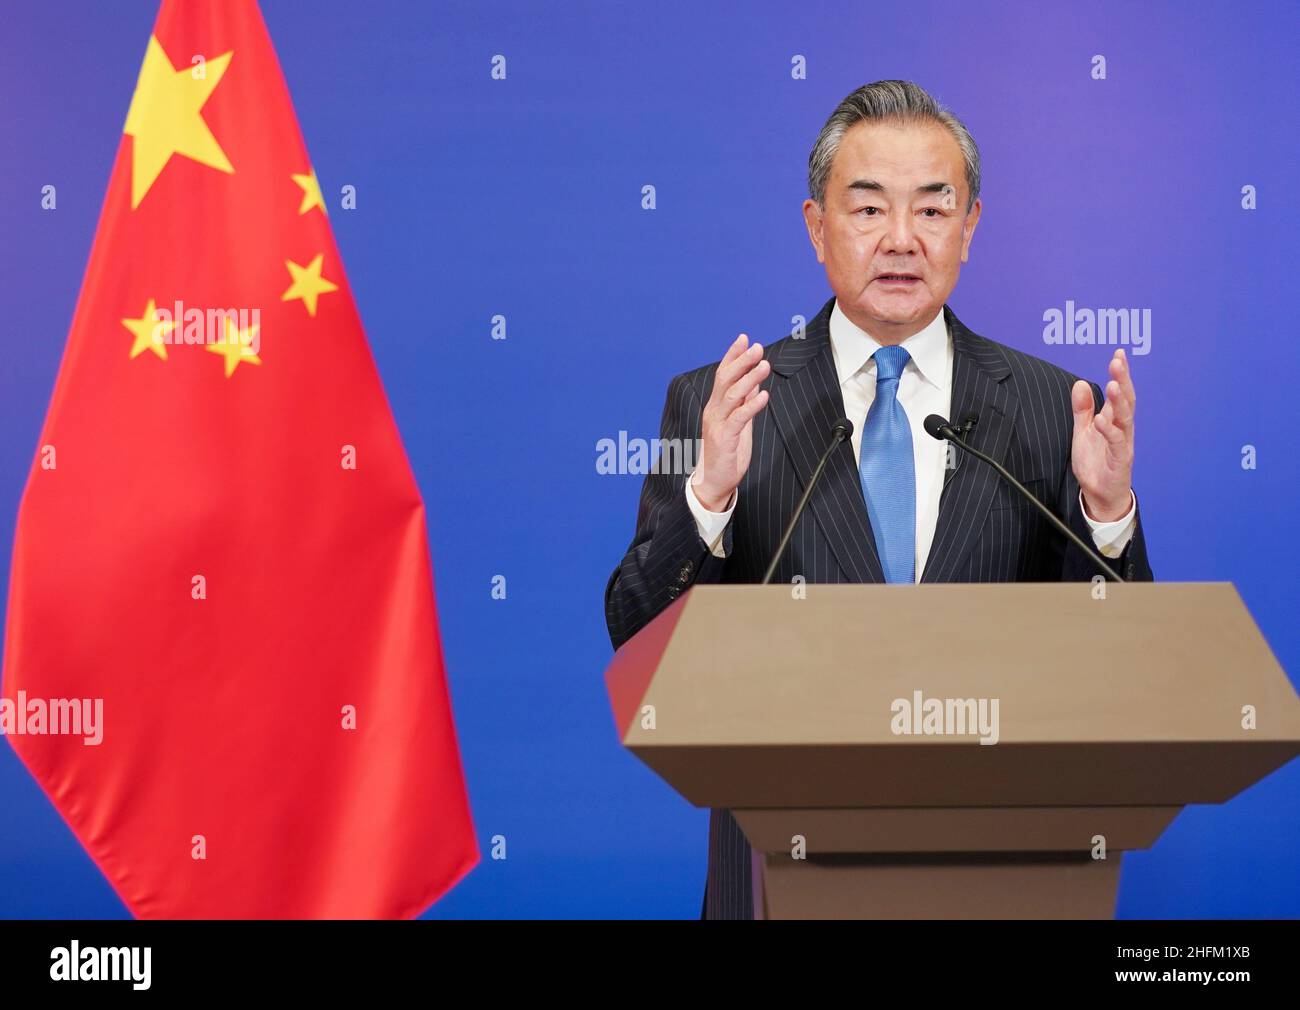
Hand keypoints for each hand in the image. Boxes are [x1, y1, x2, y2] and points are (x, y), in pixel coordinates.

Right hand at [692, 333, 770, 510]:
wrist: (714, 481)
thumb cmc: (727, 452)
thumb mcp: (739, 422)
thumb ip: (744, 402)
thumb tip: (754, 381)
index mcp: (716, 405)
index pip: (722, 374)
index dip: (732, 355)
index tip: (743, 338)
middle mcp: (714, 411)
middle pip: (725, 380)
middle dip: (741, 361)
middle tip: (757, 347)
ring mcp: (717, 424)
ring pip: (731, 395)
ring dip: (749, 378)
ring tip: (764, 365)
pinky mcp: (724, 438)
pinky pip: (739, 418)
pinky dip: (751, 405)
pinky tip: (763, 395)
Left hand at [1071, 348, 1134, 522]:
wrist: (1099, 495)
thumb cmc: (1096, 463)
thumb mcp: (1083, 432)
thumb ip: (1082, 409)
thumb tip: (1080, 383)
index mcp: (1115, 421)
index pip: (1120, 393)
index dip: (1121, 374)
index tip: (1119, 353)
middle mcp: (1123, 429)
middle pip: (1126, 400)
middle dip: (1123, 380)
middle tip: (1118, 361)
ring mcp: (1123, 445)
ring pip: (1125, 419)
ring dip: (1119, 401)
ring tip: (1113, 384)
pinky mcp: (1120, 461)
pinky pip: (1116, 443)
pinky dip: (1109, 430)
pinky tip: (1101, 420)